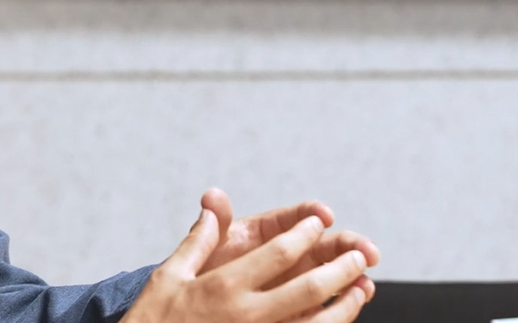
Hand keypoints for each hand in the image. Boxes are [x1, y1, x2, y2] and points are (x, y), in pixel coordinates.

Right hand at [121, 207, 371, 322]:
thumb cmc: (156, 319)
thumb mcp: (169, 275)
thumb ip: (197, 241)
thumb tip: (212, 206)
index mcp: (225, 285)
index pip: (278, 252)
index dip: (305, 233)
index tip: (321, 221)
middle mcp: (247, 314)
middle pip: (308, 287)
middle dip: (340, 268)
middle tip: (362, 253)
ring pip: (316, 322)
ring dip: (344, 305)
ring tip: (361, 287)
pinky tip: (337, 320)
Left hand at [198, 188, 379, 299]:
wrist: (199, 314)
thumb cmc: (201, 280)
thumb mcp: (200, 255)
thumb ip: (209, 229)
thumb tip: (211, 197)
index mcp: (263, 234)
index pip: (292, 218)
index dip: (310, 214)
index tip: (322, 215)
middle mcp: (286, 255)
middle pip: (322, 245)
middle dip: (347, 245)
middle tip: (364, 250)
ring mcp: (295, 281)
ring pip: (332, 273)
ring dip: (352, 273)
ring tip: (364, 279)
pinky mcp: (299, 308)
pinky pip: (326, 302)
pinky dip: (344, 298)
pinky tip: (358, 295)